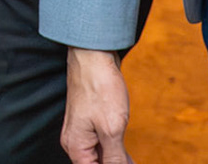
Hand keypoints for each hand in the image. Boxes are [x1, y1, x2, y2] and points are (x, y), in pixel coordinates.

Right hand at [61, 47, 134, 163]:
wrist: (93, 55)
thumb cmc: (99, 87)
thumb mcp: (112, 128)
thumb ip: (115, 158)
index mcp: (76, 147)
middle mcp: (75, 141)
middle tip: (133, 162)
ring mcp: (81, 130)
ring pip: (99, 156)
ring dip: (115, 161)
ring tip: (132, 161)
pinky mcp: (89, 121)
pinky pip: (100, 143)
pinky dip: (113, 150)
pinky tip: (127, 154)